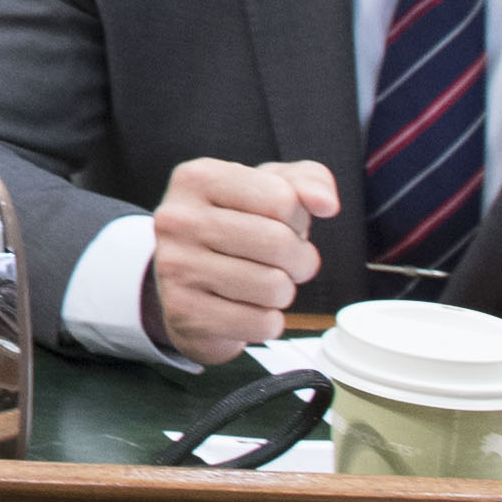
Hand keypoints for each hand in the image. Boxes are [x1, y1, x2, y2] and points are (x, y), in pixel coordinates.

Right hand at [140, 155, 336, 363]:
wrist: (183, 281)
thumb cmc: (233, 230)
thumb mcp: (267, 190)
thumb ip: (306, 180)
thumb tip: (325, 203)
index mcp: (197, 179)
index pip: (281, 199)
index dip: (296, 219)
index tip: (280, 225)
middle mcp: (178, 219)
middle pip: (279, 243)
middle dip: (298, 259)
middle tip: (284, 263)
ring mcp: (176, 268)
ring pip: (273, 286)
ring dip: (283, 292)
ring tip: (262, 285)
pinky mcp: (184, 313)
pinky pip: (260, 323)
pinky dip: (266, 322)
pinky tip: (246, 309)